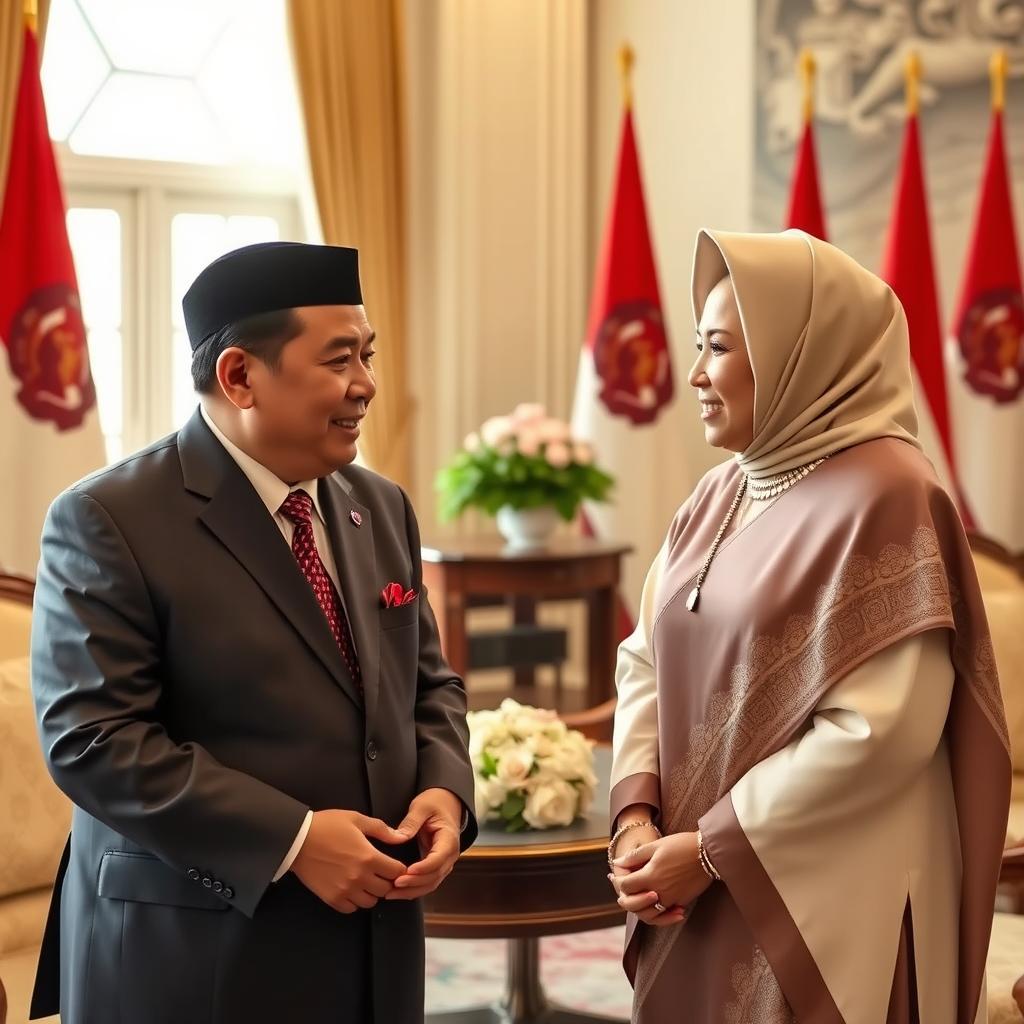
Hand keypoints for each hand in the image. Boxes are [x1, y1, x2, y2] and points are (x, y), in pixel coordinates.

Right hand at [291, 809, 407, 912]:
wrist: (297, 839)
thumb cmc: (327, 826)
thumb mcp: (356, 819)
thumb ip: (381, 829)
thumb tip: (401, 837)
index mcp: (369, 857)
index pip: (397, 872)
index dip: (398, 868)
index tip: (393, 865)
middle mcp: (360, 877)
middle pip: (386, 890)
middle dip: (386, 881)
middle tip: (380, 873)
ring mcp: (345, 890)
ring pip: (370, 902)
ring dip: (371, 893)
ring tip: (365, 882)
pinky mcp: (332, 899)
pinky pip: (351, 909)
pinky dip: (354, 902)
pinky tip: (351, 889)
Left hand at [385, 788, 462, 900]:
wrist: (445, 804)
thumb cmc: (435, 804)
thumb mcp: (422, 807)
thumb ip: (412, 822)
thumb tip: (400, 837)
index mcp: (449, 839)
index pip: (438, 859)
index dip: (423, 868)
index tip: (407, 872)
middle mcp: (450, 855)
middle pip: (434, 876)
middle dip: (414, 884)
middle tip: (393, 885)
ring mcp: (444, 862)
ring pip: (431, 884)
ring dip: (412, 891)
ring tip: (391, 893)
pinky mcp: (436, 866)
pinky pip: (427, 882)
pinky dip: (413, 889)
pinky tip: (398, 891)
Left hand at [611, 831, 710, 924]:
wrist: (708, 853)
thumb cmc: (682, 845)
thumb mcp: (656, 845)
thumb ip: (636, 856)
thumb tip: (619, 862)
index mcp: (651, 876)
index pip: (626, 886)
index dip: (618, 881)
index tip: (615, 875)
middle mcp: (659, 891)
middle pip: (634, 905)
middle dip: (625, 898)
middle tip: (621, 892)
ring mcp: (671, 899)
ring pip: (649, 915)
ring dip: (640, 909)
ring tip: (636, 900)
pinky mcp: (681, 902)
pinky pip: (665, 914)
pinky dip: (659, 914)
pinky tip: (657, 905)